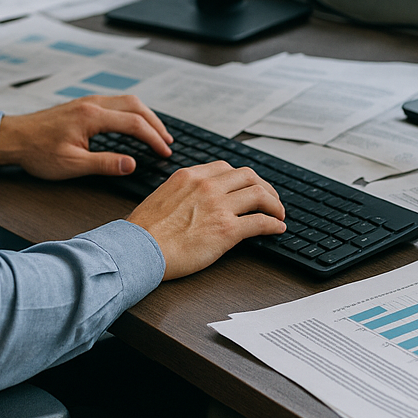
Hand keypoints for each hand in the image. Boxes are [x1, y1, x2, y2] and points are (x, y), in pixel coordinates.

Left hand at [0, 95, 172, 180]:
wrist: (14, 138)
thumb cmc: (38, 152)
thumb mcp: (72, 164)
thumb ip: (105, 164)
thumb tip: (132, 164)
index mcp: (92, 117)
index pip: (134, 124)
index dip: (154, 139)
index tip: (165, 153)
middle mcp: (93, 103)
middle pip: (136, 106)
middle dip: (156, 124)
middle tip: (168, 142)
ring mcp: (88, 102)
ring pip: (127, 101)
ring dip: (145, 116)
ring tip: (157, 133)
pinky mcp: (84, 105)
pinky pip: (116, 102)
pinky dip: (132, 112)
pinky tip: (133, 123)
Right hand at [126, 161, 285, 279]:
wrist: (138, 248)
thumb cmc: (144, 230)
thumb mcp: (163, 196)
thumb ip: (183, 191)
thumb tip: (195, 199)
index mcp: (191, 175)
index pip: (226, 168)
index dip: (242, 178)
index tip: (248, 186)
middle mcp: (207, 186)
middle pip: (248, 176)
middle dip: (264, 187)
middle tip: (270, 199)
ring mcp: (218, 206)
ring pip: (259, 195)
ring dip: (274, 204)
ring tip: (278, 214)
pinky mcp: (226, 230)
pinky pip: (260, 222)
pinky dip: (274, 224)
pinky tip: (277, 229)